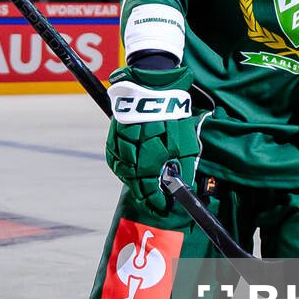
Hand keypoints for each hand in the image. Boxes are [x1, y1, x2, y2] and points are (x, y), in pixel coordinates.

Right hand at [105, 65, 205, 216]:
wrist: (151, 90)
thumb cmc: (172, 117)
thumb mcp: (185, 145)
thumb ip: (184, 169)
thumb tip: (184, 188)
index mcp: (149, 160)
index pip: (149, 191)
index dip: (156, 202)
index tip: (163, 208)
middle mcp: (131, 157)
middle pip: (135, 185)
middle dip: (145, 195)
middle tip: (154, 201)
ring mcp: (119, 148)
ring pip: (124, 173)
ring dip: (134, 182)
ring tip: (144, 187)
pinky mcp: (112, 139)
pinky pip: (116, 160)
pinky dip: (125, 168)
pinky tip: (132, 169)